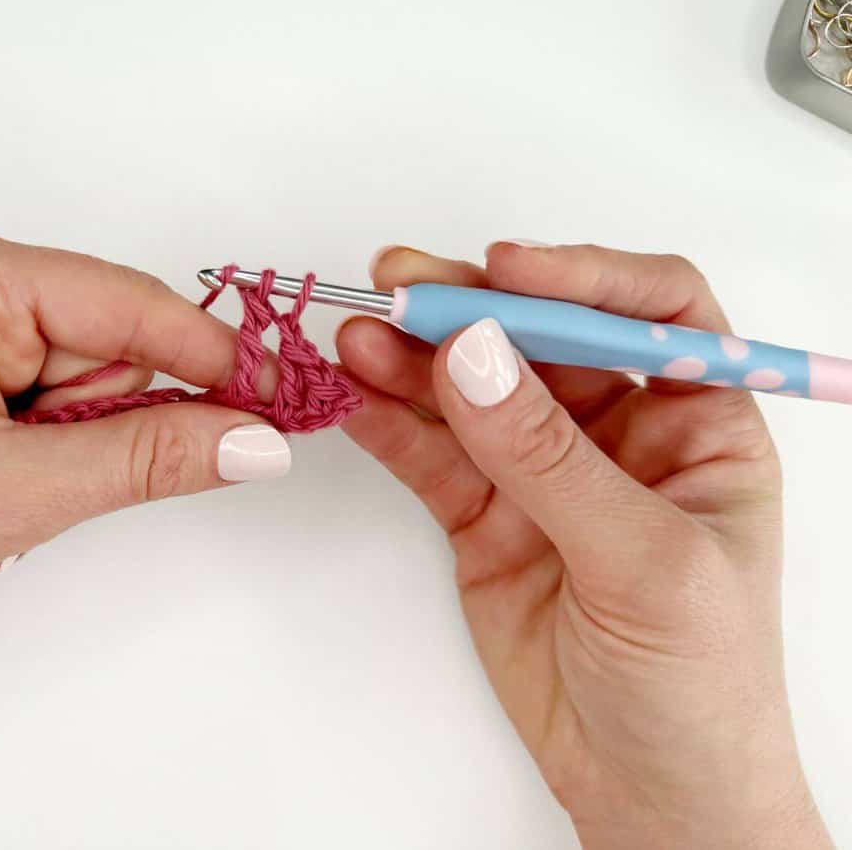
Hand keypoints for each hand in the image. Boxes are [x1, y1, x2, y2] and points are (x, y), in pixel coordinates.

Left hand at [0, 213, 289, 645]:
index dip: (212, 357)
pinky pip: (39, 380)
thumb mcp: (8, 494)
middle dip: (99, 417)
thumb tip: (258, 442)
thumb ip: (147, 459)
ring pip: (77, 367)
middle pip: (105, 336)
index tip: (281, 405)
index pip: (127, 302)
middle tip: (38, 478)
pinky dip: (39, 433)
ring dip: (63, 435)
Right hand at [337, 243, 831, 848]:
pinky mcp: (483, 516)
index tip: (507, 269)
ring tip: (359, 339)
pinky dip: (392, 424)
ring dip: (414, 361)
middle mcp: (619, 433)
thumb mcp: (647, 564)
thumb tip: (477, 359)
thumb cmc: (701, 685)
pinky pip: (433, 454)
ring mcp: (543, 473)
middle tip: (403, 292)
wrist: (647, 790)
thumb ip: (553, 461)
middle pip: (541, 338)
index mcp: (698, 423)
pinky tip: (358, 397)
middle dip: (472, 311)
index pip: (650, 311)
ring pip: (473, 391)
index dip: (581, 276)